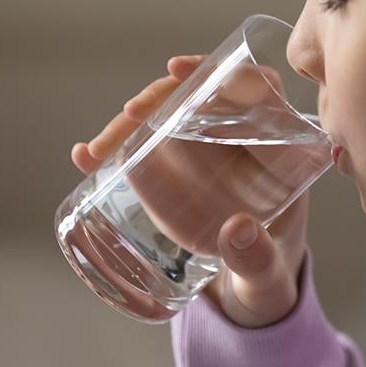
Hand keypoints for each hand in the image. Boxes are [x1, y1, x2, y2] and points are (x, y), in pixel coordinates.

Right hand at [71, 54, 310, 327]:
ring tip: (98, 151)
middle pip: (205, 97)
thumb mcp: (267, 275)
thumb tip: (237, 230)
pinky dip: (117, 148)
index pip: (261, 91)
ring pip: (171, 118)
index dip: (223, 71)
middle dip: (163, 96)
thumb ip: (257, 260)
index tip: (179, 69)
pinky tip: (85, 157)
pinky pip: (148, 147)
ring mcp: (209, 154)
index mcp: (281, 155)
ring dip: (132, 124)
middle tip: (130, 114)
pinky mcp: (179, 171)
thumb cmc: (270, 277)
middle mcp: (245, 144)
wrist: (250, 297)